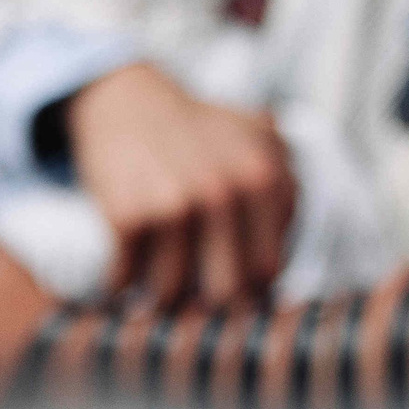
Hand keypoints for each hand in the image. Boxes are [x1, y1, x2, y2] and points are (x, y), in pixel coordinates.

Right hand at [66, 63, 295, 305]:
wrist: (128, 100)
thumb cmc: (200, 130)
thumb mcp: (261, 141)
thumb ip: (287, 192)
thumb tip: (287, 271)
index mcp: (265, 178)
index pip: (268, 271)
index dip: (253, 294)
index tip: (237, 300)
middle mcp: (224, 192)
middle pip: (226, 293)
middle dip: (209, 308)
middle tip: (196, 307)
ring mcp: (175, 205)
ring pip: (173, 295)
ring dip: (162, 301)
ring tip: (158, 294)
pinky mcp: (128, 214)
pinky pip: (126, 281)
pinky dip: (120, 288)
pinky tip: (124, 281)